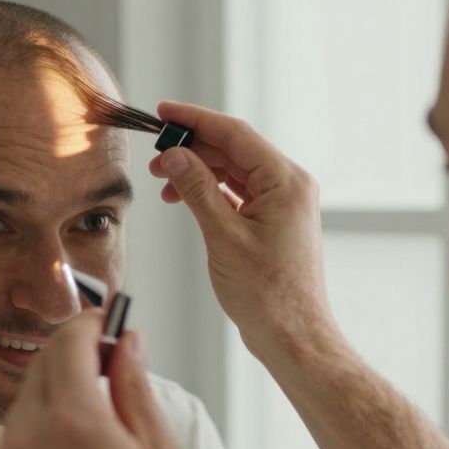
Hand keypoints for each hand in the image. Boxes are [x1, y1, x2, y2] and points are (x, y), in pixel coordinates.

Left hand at [0, 312, 188, 448]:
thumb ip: (137, 388)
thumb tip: (128, 343)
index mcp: (74, 422)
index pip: (68, 340)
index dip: (91, 322)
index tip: (109, 321)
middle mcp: (29, 437)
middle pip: (41, 363)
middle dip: (74, 352)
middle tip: (111, 363)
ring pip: (27, 399)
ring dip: (58, 390)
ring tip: (101, 415)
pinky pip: (18, 436)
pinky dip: (44, 426)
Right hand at [149, 101, 338, 358]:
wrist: (293, 336)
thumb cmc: (268, 295)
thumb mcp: (223, 236)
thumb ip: (197, 190)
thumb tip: (174, 156)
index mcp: (285, 181)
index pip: (234, 133)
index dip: (195, 120)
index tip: (164, 112)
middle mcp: (289, 186)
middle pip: (234, 150)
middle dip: (192, 148)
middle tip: (155, 155)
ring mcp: (284, 205)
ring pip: (235, 171)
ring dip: (199, 171)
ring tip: (163, 182)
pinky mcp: (275, 222)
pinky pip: (240, 193)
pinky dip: (211, 192)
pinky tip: (185, 198)